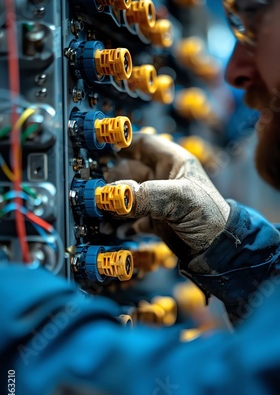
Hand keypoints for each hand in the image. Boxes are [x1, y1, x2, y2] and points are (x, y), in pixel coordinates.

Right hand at [104, 134, 229, 255]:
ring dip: (115, 205)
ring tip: (103, 214)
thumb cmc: (210, 217)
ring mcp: (158, 201)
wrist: (218, 251)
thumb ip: (147, 195)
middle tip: (100, 193)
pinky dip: (121, 224)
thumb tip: (115, 195)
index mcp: (173, 163)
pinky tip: (113, 229)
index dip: (123, 143)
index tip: (102, 147)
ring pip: (128, 197)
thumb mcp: (180, 200)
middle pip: (129, 171)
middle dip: (113, 181)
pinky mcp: (155, 221)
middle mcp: (163, 179)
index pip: (144, 144)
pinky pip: (131, 218)